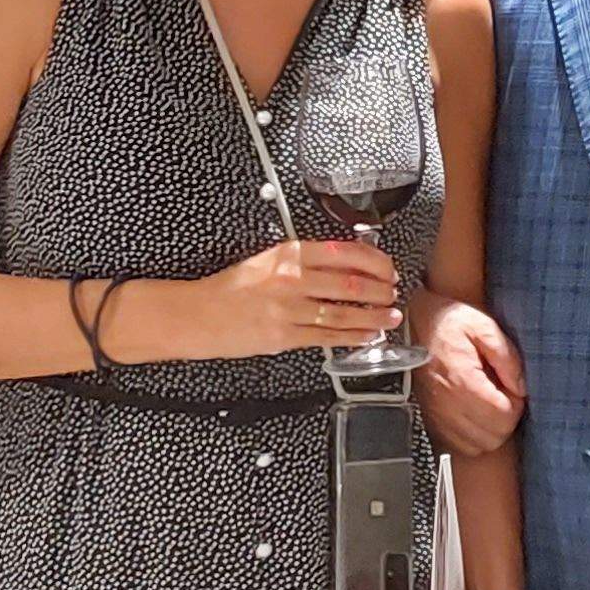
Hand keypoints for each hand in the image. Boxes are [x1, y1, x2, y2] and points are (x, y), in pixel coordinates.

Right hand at [144, 237, 400, 361]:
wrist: (197, 314)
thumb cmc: (230, 287)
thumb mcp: (268, 259)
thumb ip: (304, 259)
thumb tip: (346, 263)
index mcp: (289, 253)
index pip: (346, 252)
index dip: (375, 261)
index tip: (387, 267)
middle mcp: (291, 279)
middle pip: (351, 283)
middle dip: (380, 290)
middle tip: (393, 292)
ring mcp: (289, 310)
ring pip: (344, 313)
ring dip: (374, 316)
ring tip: (390, 316)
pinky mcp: (284, 336)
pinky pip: (328, 338)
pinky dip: (353, 337)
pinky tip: (368, 336)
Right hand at [416, 301, 526, 455]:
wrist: (412, 326)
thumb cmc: (449, 324)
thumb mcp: (484, 327)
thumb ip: (507, 358)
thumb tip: (522, 387)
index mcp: (463, 381)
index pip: (503, 416)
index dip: (517, 405)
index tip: (513, 388)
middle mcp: (448, 406)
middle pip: (493, 436)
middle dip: (507, 419)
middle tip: (505, 396)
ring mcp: (437, 416)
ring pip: (478, 446)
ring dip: (492, 430)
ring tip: (491, 405)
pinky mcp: (431, 421)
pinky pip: (460, 446)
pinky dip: (475, 436)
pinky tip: (477, 414)